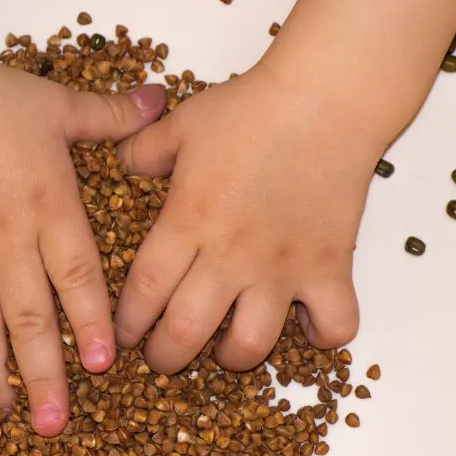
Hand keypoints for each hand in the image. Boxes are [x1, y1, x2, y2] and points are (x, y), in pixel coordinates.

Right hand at [0, 55, 164, 434]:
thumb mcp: (60, 105)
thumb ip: (113, 115)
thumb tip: (160, 97)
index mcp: (50, 208)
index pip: (79, 280)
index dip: (93, 325)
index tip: (105, 367)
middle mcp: (8, 241)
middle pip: (31, 319)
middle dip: (45, 374)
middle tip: (57, 423)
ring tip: (5, 410)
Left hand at [114, 62, 381, 373]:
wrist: (324, 97)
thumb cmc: (248, 108)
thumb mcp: (180, 124)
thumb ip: (143, 150)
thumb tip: (120, 162)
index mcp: (187, 223)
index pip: (143, 293)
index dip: (127, 324)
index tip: (121, 337)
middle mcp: (229, 255)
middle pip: (185, 332)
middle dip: (165, 358)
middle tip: (161, 357)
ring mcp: (282, 267)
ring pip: (252, 344)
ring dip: (233, 357)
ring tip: (225, 348)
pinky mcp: (331, 267)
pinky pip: (335, 325)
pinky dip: (323, 337)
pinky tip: (306, 323)